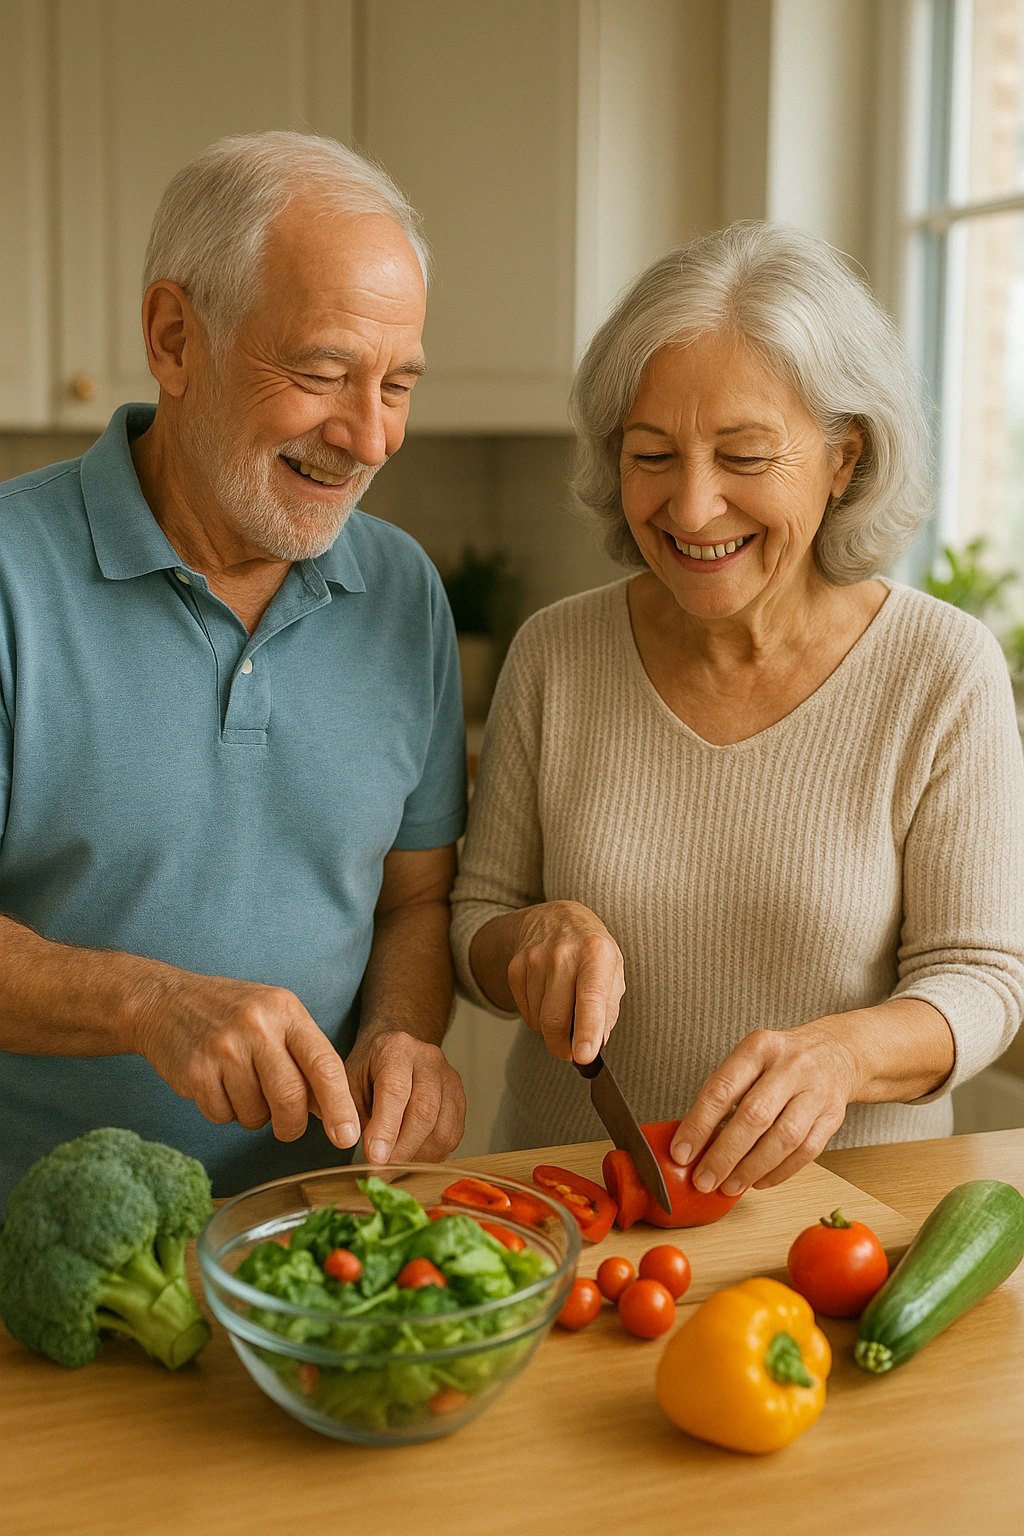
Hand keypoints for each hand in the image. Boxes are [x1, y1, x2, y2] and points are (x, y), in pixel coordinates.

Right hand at [134, 971, 360, 1147]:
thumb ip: (305, 1056)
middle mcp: (257, 1026)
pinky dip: (225, 1112)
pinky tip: (217, 1086)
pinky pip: (223, 1116)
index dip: (339, 1105)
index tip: (347, 1135)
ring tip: (241, 1087)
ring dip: (254, 1115)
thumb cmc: (232, 1014)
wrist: (165, 1001)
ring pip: (256, 1114)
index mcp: (286, 1011)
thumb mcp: (276, 1017)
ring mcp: (224, 1048)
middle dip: (293, 1125)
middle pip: (291, 1098)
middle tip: (289, 1128)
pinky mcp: (196, 1071)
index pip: (324, 1064)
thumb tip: (334, 1111)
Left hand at [343, 1029, 465, 1162]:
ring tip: (394, 1167)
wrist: (396, 1052)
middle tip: (382, 1172)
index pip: (395, 1090)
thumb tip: (346, 1141)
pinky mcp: (459, 1098)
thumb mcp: (347, 1082)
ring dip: (418, 1157)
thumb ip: (346, 1111)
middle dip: (403, 1150)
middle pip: (425, 1110)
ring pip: (442, 1128)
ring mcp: (449, 1078)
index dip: (386, 1128)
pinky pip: (452, 1135)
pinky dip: (432, 1154)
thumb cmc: (369, 1069)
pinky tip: (412, 1157)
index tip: (374, 1158)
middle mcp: (428, 1059)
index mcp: (396, 1049)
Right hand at [505, 901, 624, 1065]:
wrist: (556, 919)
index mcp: (595, 954)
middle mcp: (563, 954)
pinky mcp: (515, 967)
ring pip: (539, 1021)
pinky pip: (526, 1013)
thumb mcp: (613, 972)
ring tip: (564, 1005)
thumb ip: (608, 1011)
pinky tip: (548, 996)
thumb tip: (595, 1045)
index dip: (587, 1030)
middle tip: (572, 1051)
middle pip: (555, 1020)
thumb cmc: (591, 951)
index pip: (590, 998)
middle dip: (563, 1047)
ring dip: (552, 1028)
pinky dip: (539, 1016)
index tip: (584, 1056)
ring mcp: (534, 959)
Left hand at [669, 1020, 859, 1194]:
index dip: (698, 1125)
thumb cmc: (781, 1060)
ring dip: (751, 1168)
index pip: (722, 1089)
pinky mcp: (833, 1116)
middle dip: (724, 1155)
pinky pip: (806, 1151)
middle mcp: (790, 1066)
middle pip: (753, 1117)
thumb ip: (725, 1093)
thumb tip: (693, 1141)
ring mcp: (815, 1091)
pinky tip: (758, 1181)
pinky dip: (779, 1172)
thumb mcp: (750, 1059)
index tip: (681, 1153)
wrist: (837, 1051)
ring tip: (729, 1186)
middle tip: (704, 1180)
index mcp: (759, 1047)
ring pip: (783, 1138)